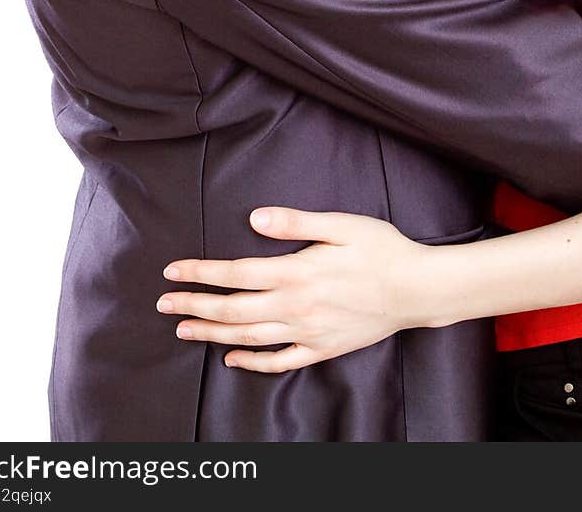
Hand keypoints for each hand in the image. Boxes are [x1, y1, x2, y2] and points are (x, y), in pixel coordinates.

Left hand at [156, 207, 433, 371]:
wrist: (417, 289)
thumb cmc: (382, 249)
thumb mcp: (342, 225)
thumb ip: (296, 222)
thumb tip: (254, 219)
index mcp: (298, 272)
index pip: (235, 274)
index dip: (200, 273)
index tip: (172, 271)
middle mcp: (296, 306)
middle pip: (233, 310)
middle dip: (194, 306)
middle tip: (164, 303)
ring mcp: (308, 332)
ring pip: (248, 337)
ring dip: (212, 333)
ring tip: (184, 328)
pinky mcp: (322, 348)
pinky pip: (279, 361)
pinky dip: (252, 362)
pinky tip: (232, 358)